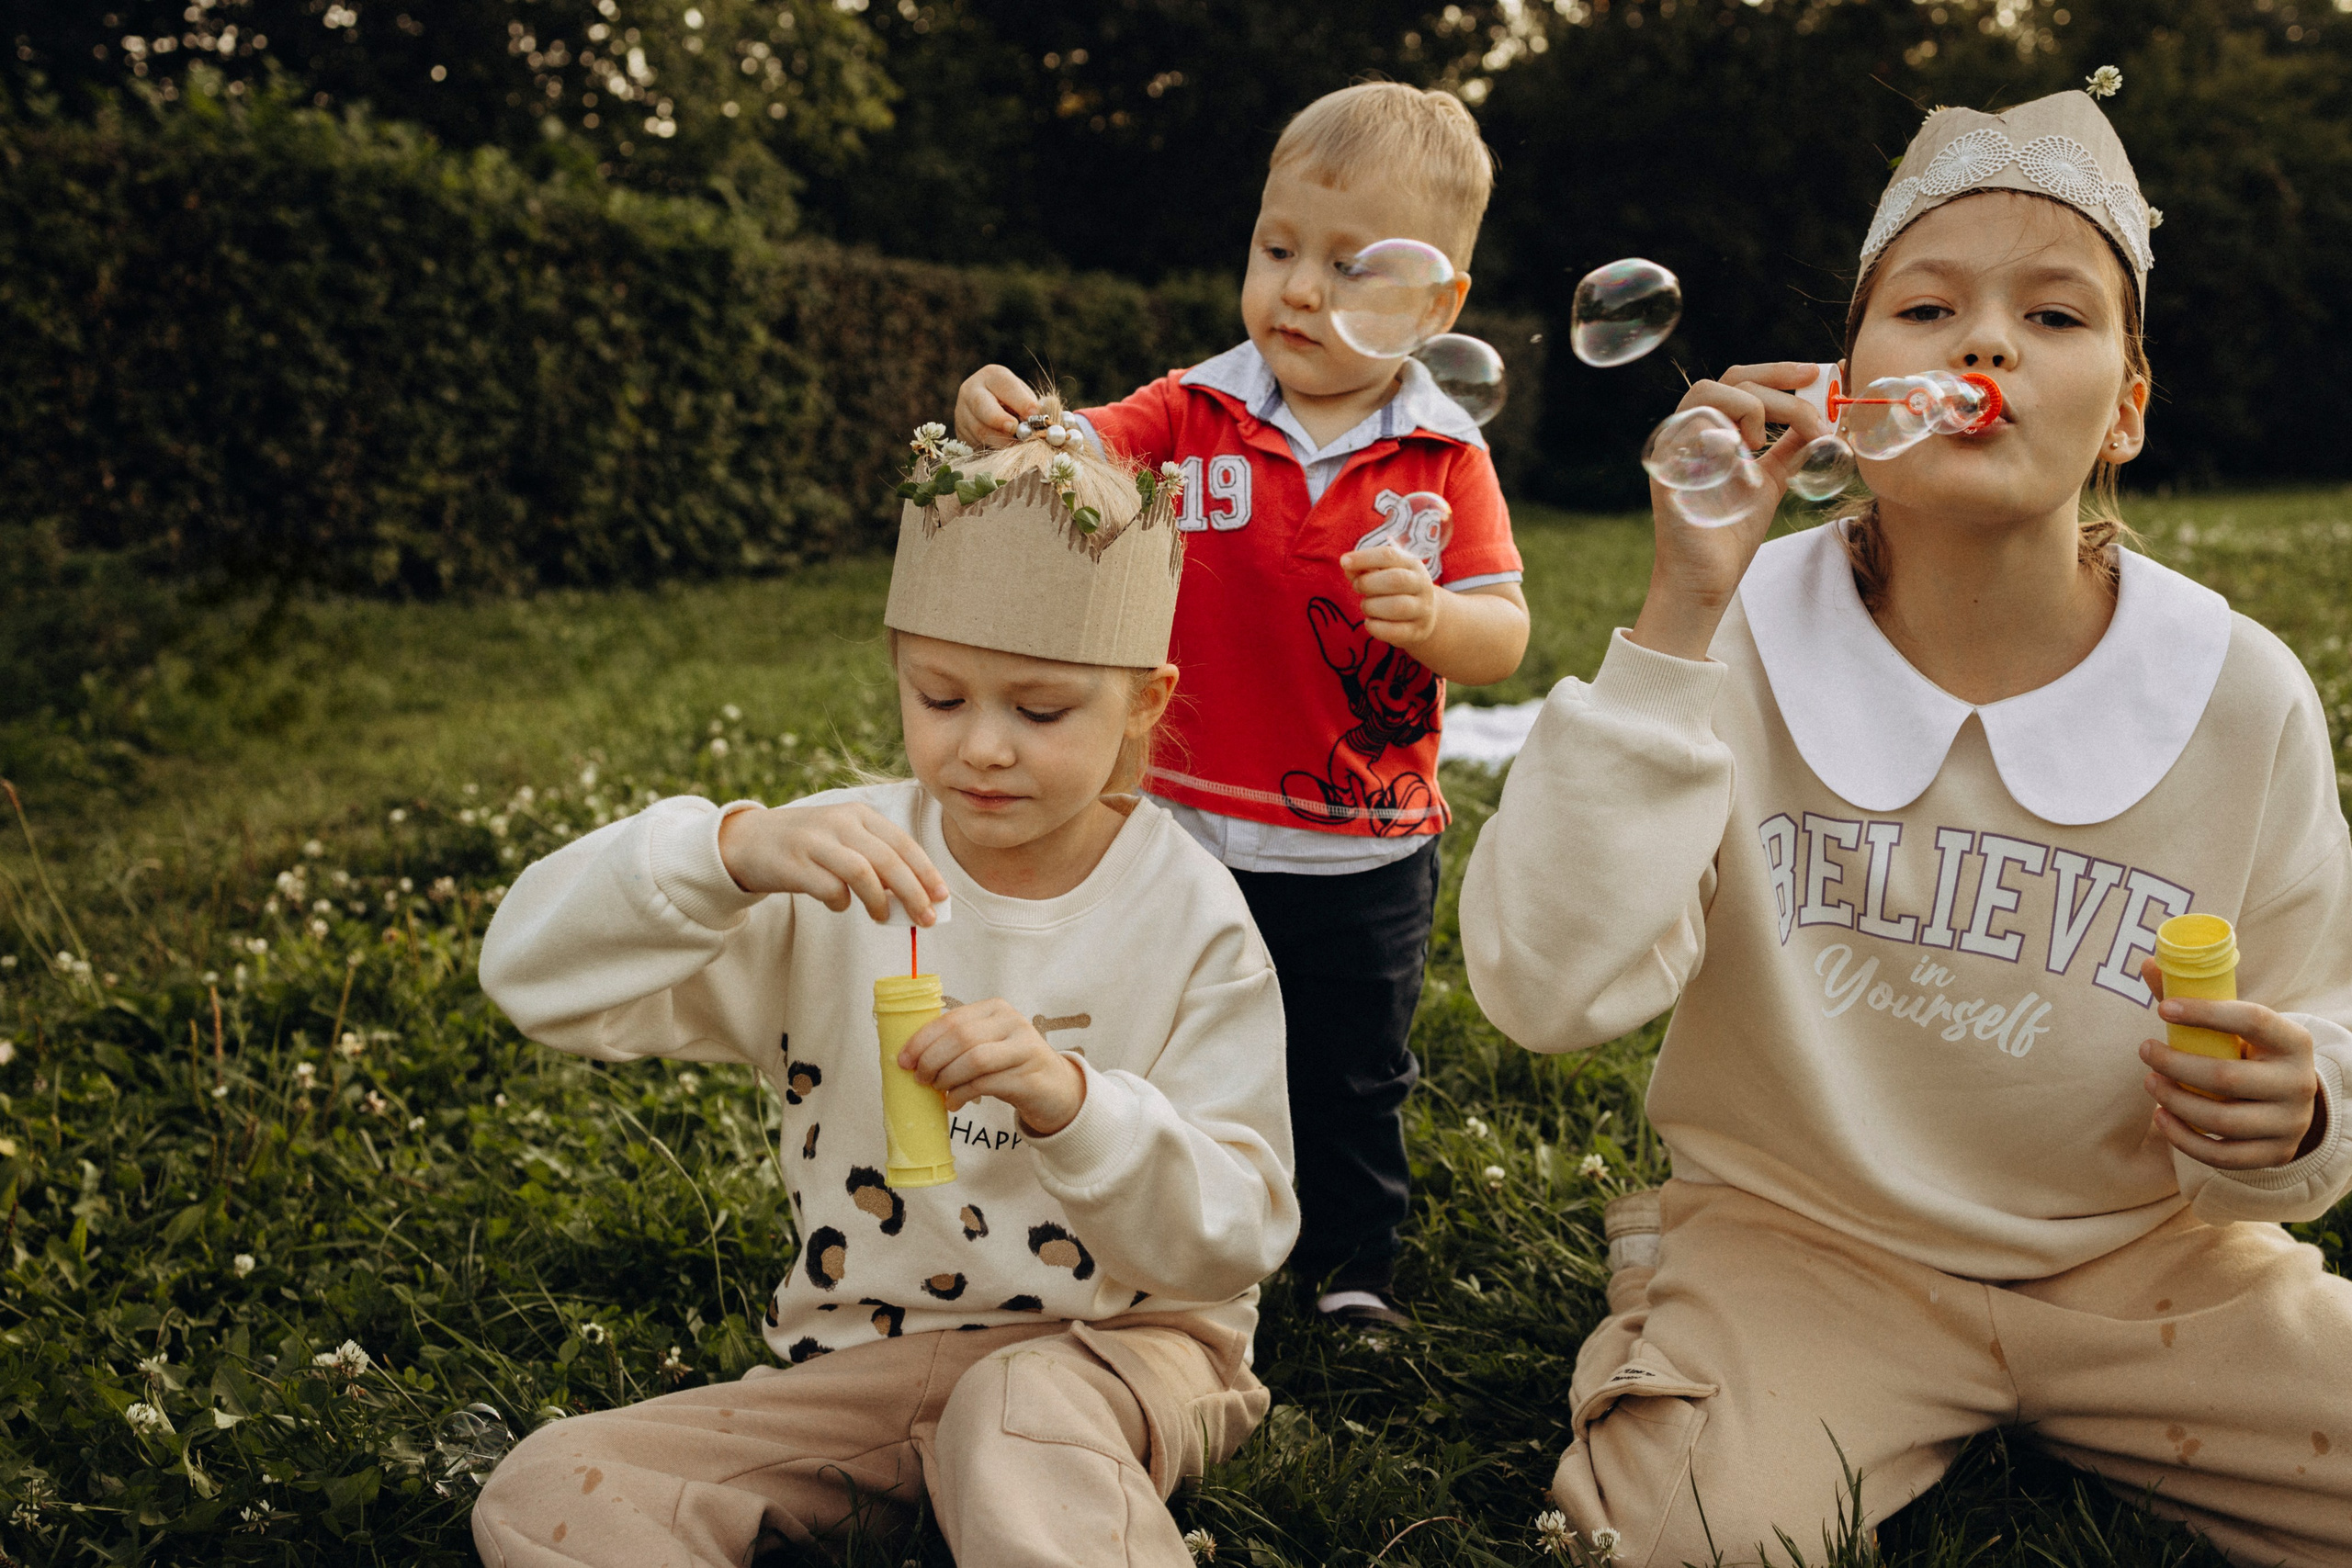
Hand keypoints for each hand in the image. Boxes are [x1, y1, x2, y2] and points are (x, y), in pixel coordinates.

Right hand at [717, 802, 948, 923]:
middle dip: (913, 892)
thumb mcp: (844, 839)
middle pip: (889, 860)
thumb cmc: (809, 845)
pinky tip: (840, 905)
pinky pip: (829, 889)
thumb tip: (912, 896)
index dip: (926, 871)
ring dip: (880, 901)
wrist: (749, 840)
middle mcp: (840, 823)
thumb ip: (875, 860)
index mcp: (859, 814)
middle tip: (926, 919)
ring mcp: (816, 842)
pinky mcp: (794, 864)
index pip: (903, 843)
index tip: (941, 896)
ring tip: (884, 918)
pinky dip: (841, 903)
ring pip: (862, 873)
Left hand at [898, 999, 1085, 1135]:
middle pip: (961, 1038)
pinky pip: (986, 1084)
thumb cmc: (1010, 1065)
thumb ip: (957, 1043)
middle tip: (920, 1078)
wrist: (1054, 1088)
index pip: (951, 1019)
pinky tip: (953, 1103)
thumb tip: (910, 1058)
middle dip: (931, 1060)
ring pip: (974, 1060)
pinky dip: (961, 1095)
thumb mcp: (987, 1043)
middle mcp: (1012, 1023)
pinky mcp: (1029, 1077)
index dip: (922, 1040)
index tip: (903, 1060)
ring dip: (947, 1078)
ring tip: (937, 1089)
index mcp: (995, 1008)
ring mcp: (1024, 1048)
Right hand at [955, 364, 1040, 448]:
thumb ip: (1030, 409)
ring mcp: (962, 412)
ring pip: (979, 429)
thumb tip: (1037, 424)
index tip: (1034, 415)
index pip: (1005, 386)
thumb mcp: (1024, 398)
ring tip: (1018, 446)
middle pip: (981, 405)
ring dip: (1000, 441)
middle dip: (999, 419)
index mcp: (992, 376)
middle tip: (1015, 429)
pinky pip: (976, 444)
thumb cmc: (1014, 403)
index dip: (1020, 401)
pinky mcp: (960, 432)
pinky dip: (993, 449)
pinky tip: (1006, 450)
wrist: (992, 411)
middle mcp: (971, 390)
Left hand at [1340, 543, 1441, 651]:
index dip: (1364, 558)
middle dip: (1368, 583)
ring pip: (1397, 607)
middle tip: (1356, 587)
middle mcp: (1422, 586)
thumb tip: (1347, 564)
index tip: (1344, 562)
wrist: (1423, 617)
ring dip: (1371, 606)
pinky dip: (1375, 627)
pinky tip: (1370, 622)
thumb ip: (1364, 568)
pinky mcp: (1417, 632)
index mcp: (1412, 565)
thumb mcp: (1383, 574)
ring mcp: (1422, 610)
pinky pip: (1393, 631)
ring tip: (1366, 606)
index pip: (1389, 555)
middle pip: (1396, 580)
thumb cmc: (1395, 591)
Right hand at [1629, 361, 1834, 661]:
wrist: (1707, 577)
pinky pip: (1693, 425)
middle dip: (1777, 380)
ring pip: (1709, 392)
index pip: (1742, 382)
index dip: (1779, 372)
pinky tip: (1748, 457)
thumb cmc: (1731, 533)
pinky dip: (1728, 431)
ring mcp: (1676, 446)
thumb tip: (1825, 422)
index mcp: (1714, 431)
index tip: (1817, 374)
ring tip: (1765, 443)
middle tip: (1813, 392)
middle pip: (1730, 379)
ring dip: (1752, 406)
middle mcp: (1691, 431)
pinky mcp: (1669, 466)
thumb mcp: (1772, 480)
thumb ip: (1791, 449)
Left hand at [2136, 958, 2322, 1170]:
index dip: (2206, 1013)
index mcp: (2293, 1042)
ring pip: (2221, 1120)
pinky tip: (2161, 1117)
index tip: (2163, 1009)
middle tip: (2145, 1050)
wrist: (2289, 1101)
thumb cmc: (2251, 1053)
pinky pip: (2223, 1155)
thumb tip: (2149, 963)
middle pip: (2227, 1078)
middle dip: (2176, 1064)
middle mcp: (2298, 1083)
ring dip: (2175, 1101)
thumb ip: (2195, 998)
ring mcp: (2289, 1123)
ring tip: (2150, 1083)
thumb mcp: (2236, 1026)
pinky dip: (2184, 1139)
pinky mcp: (2274, 1154)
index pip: (2253, 1020)